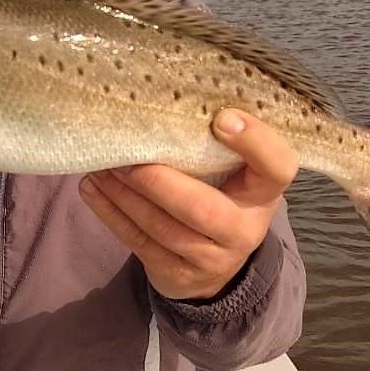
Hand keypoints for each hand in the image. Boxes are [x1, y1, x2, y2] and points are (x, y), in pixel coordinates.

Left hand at [78, 109, 297, 299]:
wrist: (213, 266)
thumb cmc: (220, 195)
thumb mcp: (232, 173)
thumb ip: (214, 145)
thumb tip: (160, 96)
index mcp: (263, 193)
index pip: (277, 167)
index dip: (255, 143)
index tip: (221, 118)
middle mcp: (245, 229)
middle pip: (204, 209)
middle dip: (159, 183)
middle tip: (127, 157)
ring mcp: (212, 259)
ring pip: (164, 229)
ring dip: (126, 196)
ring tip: (102, 167)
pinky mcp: (177, 274)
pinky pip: (140, 244)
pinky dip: (111, 213)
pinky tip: (92, 189)